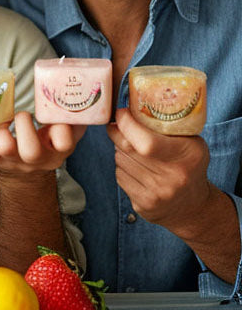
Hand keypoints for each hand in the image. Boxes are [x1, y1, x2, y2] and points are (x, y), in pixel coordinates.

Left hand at [0, 112, 85, 176]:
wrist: (24, 176)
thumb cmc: (45, 147)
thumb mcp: (63, 138)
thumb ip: (74, 121)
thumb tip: (82, 97)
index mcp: (56, 150)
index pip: (65, 142)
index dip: (61, 129)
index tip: (55, 118)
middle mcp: (34, 158)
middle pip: (31, 150)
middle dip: (25, 127)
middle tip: (22, 114)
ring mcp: (10, 159)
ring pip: (3, 148)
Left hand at [107, 108, 213, 229]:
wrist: (193, 206)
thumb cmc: (189, 165)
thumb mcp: (190, 142)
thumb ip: (167, 125)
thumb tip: (131, 103)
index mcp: (187, 157)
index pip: (145, 141)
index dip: (126, 124)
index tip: (121, 112)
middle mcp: (172, 178)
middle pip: (126, 148)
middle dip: (117, 133)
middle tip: (118, 126)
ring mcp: (157, 194)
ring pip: (120, 160)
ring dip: (120, 151)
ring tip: (133, 149)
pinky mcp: (143, 205)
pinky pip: (119, 176)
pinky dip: (122, 167)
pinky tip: (136, 168)